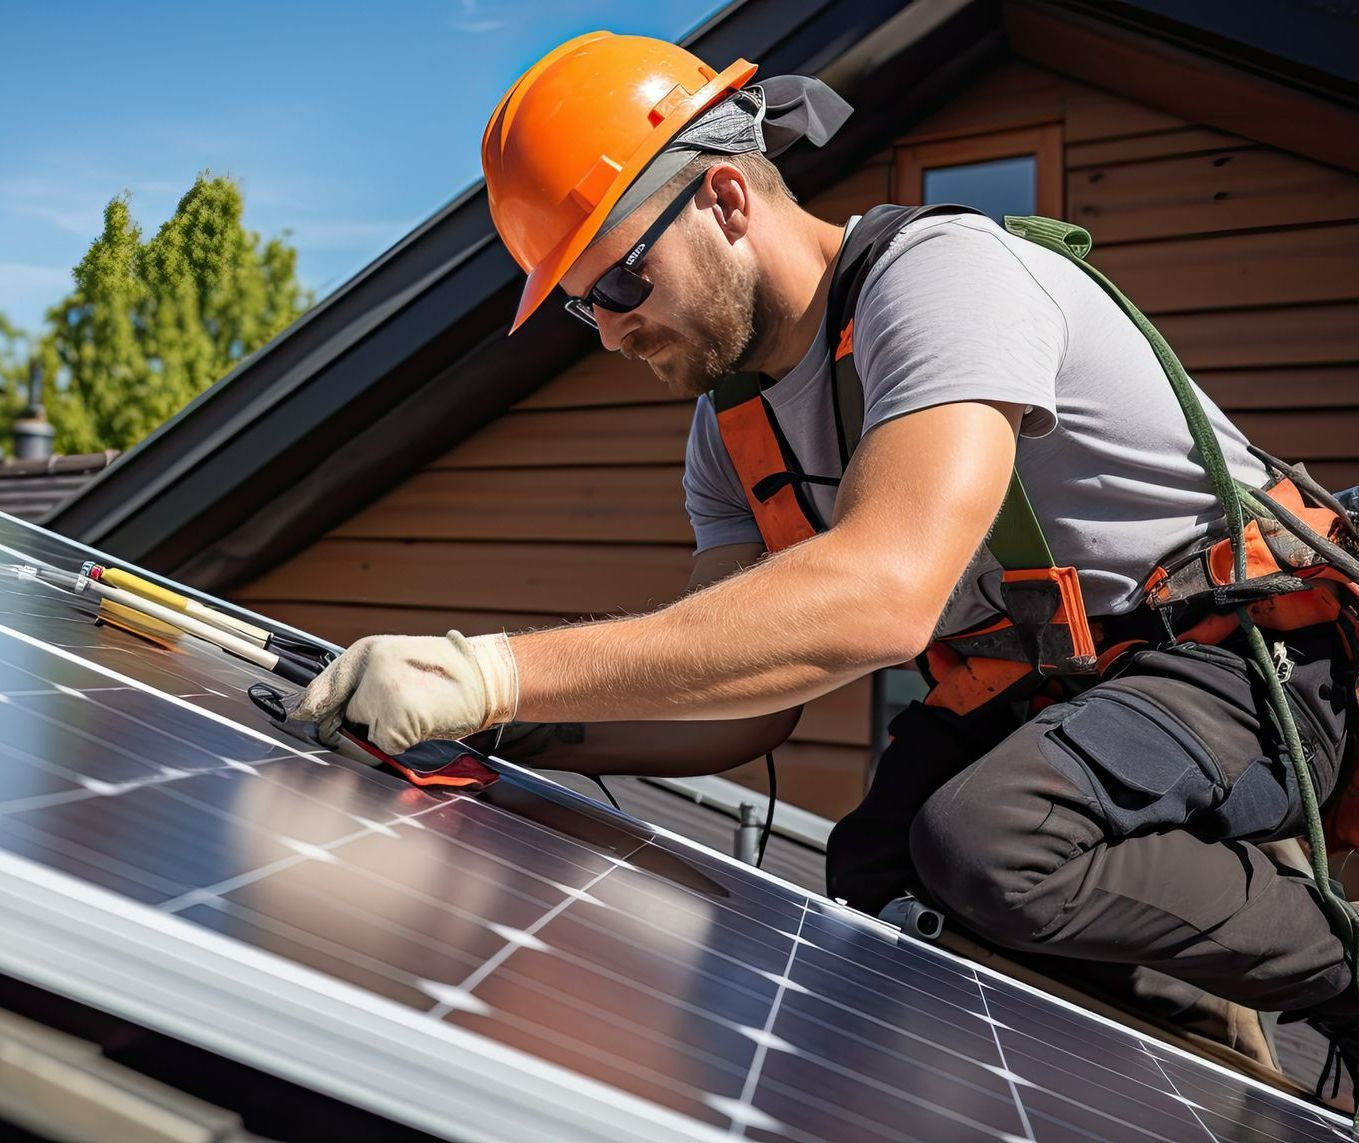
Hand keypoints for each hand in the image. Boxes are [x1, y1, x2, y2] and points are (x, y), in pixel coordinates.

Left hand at [293, 631, 518, 755]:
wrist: (485, 678)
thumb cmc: (443, 673)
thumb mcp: (395, 661)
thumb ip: (356, 681)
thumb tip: (311, 711)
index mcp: (369, 650)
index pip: (325, 685)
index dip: (309, 706)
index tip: (298, 718)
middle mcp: (371, 668)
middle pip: (340, 715)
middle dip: (357, 723)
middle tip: (393, 712)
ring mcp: (384, 693)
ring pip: (361, 733)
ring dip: (380, 733)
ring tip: (413, 712)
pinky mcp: (399, 719)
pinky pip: (383, 746)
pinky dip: (399, 743)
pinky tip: (422, 723)